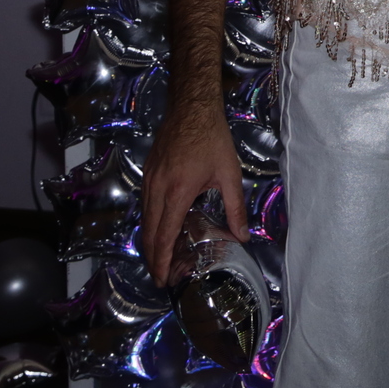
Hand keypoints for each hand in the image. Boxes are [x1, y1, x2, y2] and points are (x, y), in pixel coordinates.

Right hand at [141, 101, 249, 284]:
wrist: (192, 109)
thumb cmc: (212, 139)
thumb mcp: (230, 174)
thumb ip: (235, 208)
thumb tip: (243, 236)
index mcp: (178, 192)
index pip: (165, 235)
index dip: (162, 260)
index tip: (162, 278)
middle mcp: (158, 189)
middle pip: (149, 233)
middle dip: (153, 258)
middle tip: (160, 277)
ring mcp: (149, 180)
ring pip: (144, 220)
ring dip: (149, 242)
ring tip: (160, 259)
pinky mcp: (148, 173)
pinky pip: (145, 205)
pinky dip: (149, 223)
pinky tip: (159, 229)